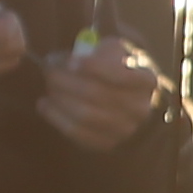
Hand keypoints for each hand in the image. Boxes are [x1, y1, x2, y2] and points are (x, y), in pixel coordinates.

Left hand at [36, 34, 160, 152]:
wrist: (129, 102)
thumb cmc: (117, 70)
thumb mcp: (116, 52)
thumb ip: (98, 49)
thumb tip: (66, 60)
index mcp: (147, 82)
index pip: (122, 75)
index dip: (94, 67)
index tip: (71, 61)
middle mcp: (140, 108)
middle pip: (96, 94)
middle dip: (66, 81)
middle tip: (49, 71)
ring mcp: (125, 129)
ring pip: (84, 115)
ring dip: (59, 98)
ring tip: (49, 87)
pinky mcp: (107, 143)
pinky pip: (76, 132)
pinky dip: (55, 117)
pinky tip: (45, 105)